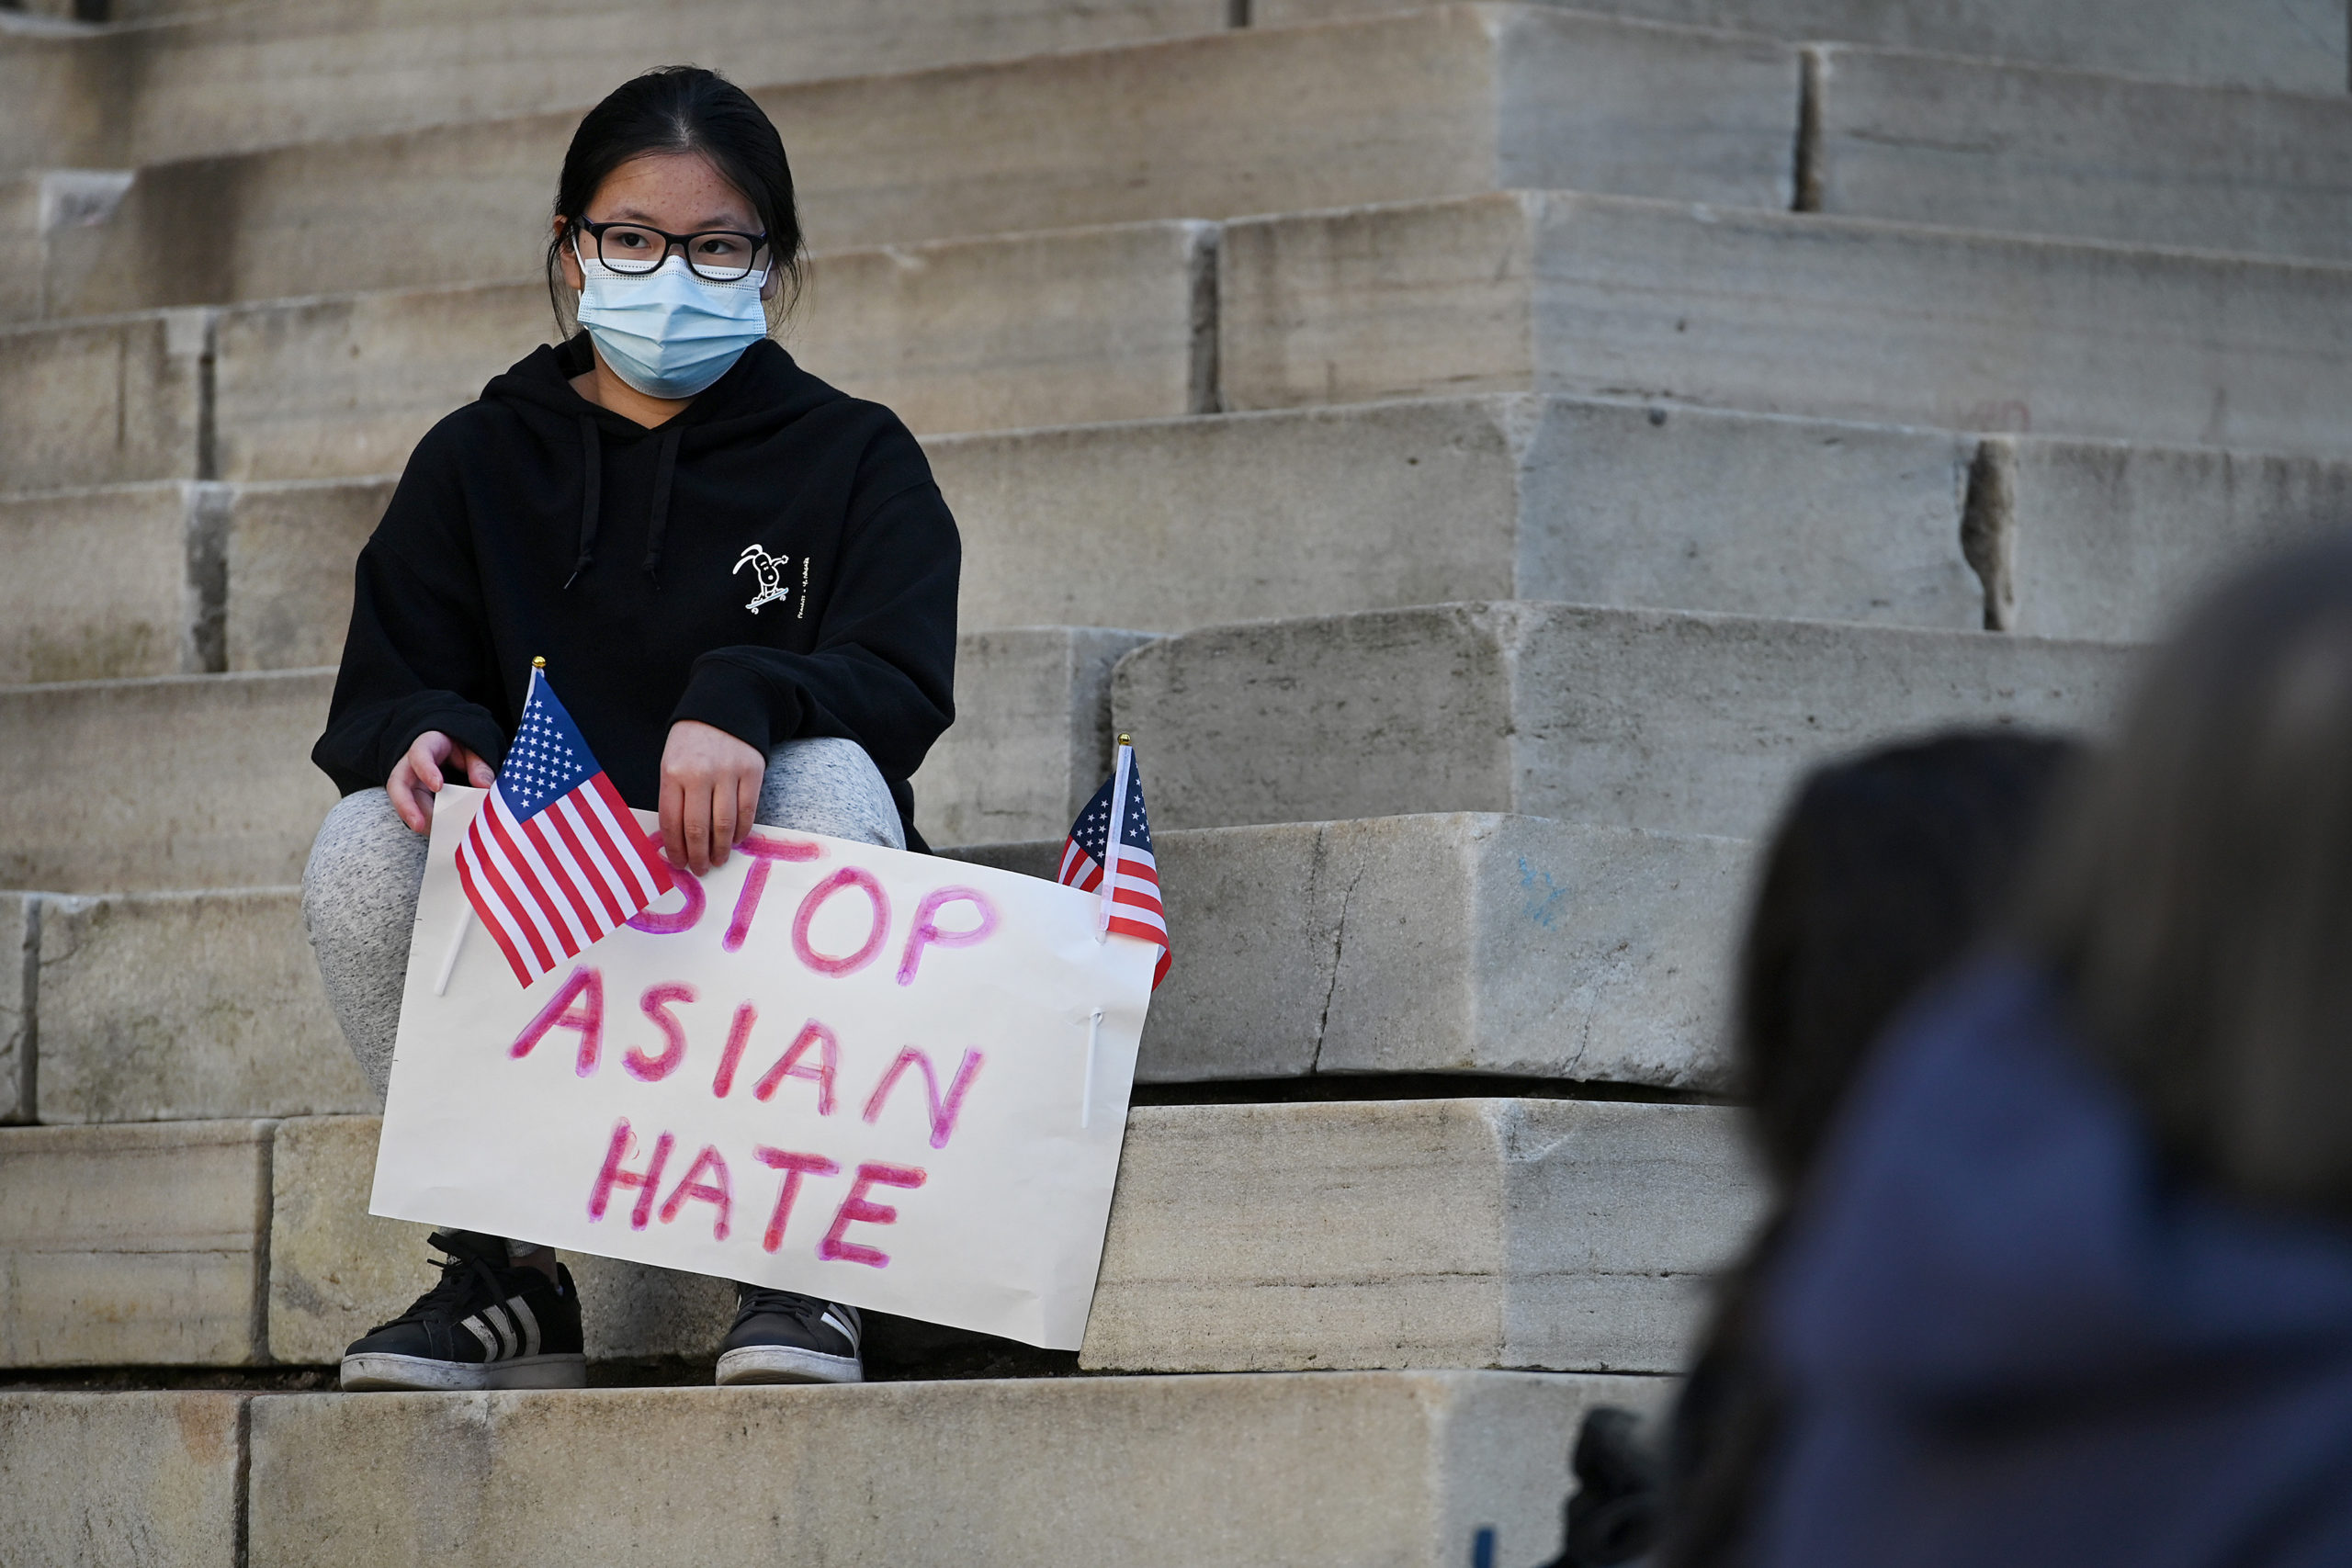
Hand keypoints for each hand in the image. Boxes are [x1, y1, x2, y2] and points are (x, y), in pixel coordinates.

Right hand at [387, 730, 495, 833]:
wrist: (451, 750)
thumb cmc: (461, 747)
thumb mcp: (473, 749)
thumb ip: (479, 765)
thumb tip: (484, 785)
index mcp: (427, 746)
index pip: (419, 754)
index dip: (426, 770)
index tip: (438, 786)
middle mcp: (411, 766)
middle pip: (399, 784)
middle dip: (406, 806)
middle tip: (419, 825)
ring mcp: (411, 784)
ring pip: (406, 804)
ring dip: (421, 821)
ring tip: (440, 834)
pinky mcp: (415, 799)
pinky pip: (417, 813)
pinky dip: (429, 825)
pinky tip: (443, 834)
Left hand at [660, 720, 764, 873]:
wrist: (724, 707)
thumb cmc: (692, 742)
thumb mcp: (671, 762)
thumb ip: (674, 796)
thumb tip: (678, 840)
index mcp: (673, 773)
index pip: (672, 822)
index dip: (675, 848)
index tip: (679, 863)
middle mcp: (700, 774)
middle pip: (698, 828)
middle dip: (698, 855)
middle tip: (700, 869)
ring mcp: (728, 773)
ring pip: (724, 824)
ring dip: (720, 849)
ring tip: (718, 860)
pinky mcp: (752, 772)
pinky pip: (747, 811)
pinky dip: (741, 831)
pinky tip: (734, 840)